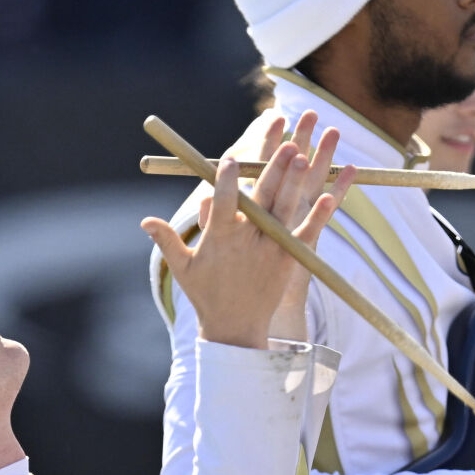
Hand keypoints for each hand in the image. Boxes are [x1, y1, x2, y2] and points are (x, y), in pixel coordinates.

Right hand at [142, 126, 352, 348]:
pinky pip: (306, 235)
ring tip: (303, 156)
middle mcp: (248, 242)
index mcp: (220, 239)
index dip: (227, 181)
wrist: (235, 330)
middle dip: (273, 171)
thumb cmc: (207, 295)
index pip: (224, 204)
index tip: (231, 159)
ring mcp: (272, 251)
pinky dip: (319, 217)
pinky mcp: (289, 261)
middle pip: (262, 199)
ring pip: (285, 210)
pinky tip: (330, 196)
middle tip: (284, 145)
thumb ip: (167, 240)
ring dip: (295, 183)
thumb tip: (145, 220)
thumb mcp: (183, 268)